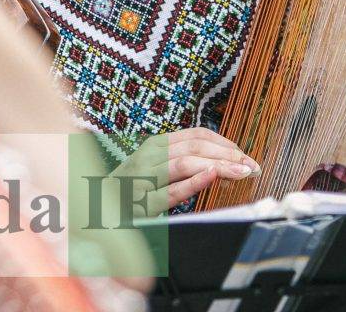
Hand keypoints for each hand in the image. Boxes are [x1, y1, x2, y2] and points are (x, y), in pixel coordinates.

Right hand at [114, 127, 258, 211]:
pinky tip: (211, 177)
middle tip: (252, 166)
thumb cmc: (129, 190)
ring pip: (182, 163)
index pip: (196, 135)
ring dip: (216, 165)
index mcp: (154, 145)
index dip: (225, 143)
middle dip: (227, 154)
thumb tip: (222, 164)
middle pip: (193, 147)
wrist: (93, 210)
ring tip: (241, 171)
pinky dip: (192, 182)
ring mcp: (142, 178)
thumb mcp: (153, 169)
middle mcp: (147, 156)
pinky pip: (168, 191)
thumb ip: (182, 162)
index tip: (245, 156)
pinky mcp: (139, 203)